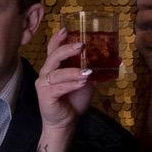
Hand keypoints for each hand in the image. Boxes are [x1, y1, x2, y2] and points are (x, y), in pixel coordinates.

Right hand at [32, 27, 95, 151]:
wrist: (65, 122)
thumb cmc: (73, 100)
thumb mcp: (85, 82)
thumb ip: (90, 70)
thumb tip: (108, 60)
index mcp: (54, 67)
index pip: (52, 49)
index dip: (57, 39)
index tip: (66, 30)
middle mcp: (46, 72)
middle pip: (53, 57)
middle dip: (66, 50)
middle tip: (80, 46)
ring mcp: (44, 84)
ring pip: (57, 73)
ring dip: (73, 71)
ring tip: (87, 72)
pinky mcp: (45, 95)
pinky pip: (58, 87)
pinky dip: (71, 84)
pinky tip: (81, 83)